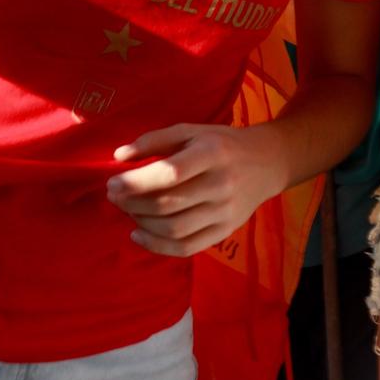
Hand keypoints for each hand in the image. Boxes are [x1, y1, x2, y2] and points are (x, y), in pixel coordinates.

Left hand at [107, 123, 288, 257]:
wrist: (266, 163)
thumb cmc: (221, 143)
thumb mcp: (191, 131)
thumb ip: (155, 140)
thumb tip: (119, 156)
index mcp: (212, 154)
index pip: (170, 173)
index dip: (136, 182)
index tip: (112, 182)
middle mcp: (221, 185)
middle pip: (168, 204)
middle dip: (132, 203)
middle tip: (113, 196)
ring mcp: (225, 212)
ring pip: (174, 228)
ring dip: (141, 222)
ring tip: (127, 210)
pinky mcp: (225, 231)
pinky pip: (186, 247)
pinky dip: (156, 246)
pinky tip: (138, 233)